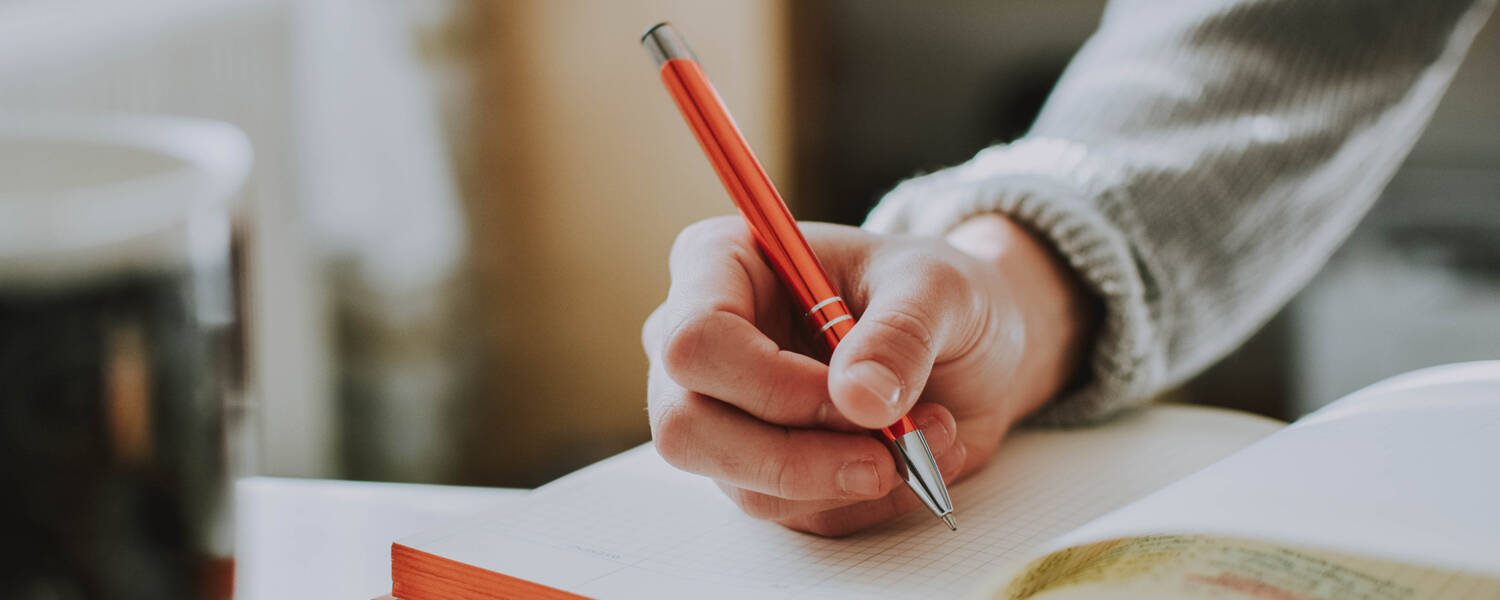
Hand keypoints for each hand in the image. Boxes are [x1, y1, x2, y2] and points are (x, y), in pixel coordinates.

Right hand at [642, 214, 1093, 535]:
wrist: (967, 345)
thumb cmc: (935, 294)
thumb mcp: (940, 288)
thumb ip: (901, 334)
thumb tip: (860, 398)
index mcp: (720, 265)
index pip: (695, 340)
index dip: (769, 384)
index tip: (856, 397)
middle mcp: (701, 344)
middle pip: (687, 427)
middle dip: (797, 456)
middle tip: (890, 452)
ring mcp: (720, 414)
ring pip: (743, 484)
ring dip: (848, 478)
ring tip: (930, 434)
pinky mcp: (756, 471)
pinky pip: (792, 512)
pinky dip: (864, 498)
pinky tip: (914, 456)